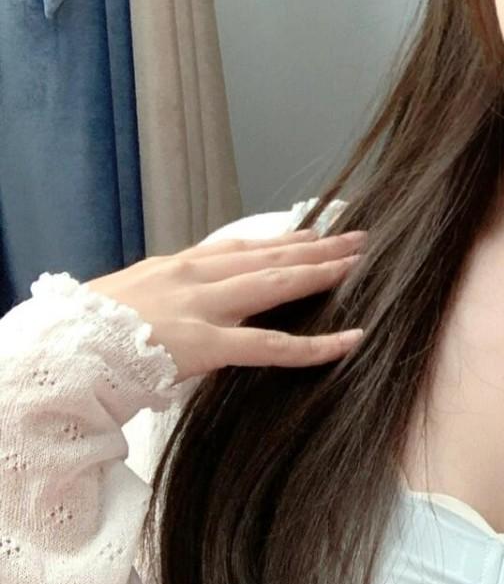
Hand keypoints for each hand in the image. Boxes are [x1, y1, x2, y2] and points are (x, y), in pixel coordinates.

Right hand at [84, 227, 367, 385]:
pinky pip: (272, 345)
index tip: (316, 232)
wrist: (62, 351)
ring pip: (276, 284)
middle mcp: (195, 276)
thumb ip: (170, 295)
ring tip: (361, 265)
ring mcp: (203, 308)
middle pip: (269, 254)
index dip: (284, 239)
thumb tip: (187, 304)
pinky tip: (351, 341)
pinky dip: (316, 345)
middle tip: (359, 238)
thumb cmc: (90, 332)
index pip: (242, 246)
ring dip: (322, 272)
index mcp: (179, 266)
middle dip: (318, 245)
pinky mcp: (206, 344)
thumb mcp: (135, 298)